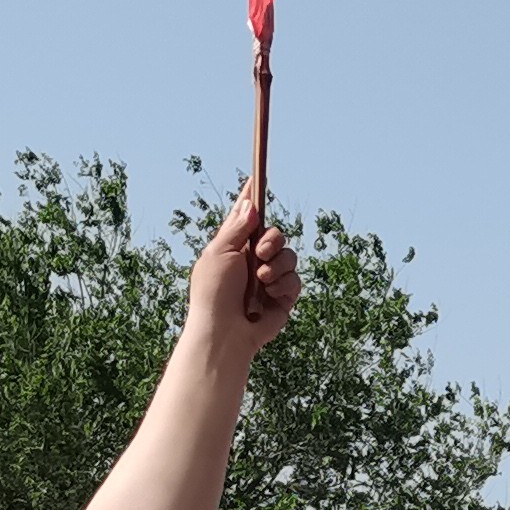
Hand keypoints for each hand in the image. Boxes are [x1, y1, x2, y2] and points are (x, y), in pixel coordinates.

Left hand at [183, 179, 301, 368]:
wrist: (225, 332)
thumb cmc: (214, 294)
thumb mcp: (219, 253)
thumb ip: (236, 228)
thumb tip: (250, 205)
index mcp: (233, 247)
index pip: (246, 218)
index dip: (252, 199)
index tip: (256, 177)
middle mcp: (252, 261)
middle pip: (275, 234)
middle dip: (272, 240)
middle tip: (260, 252)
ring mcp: (269, 279)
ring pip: (289, 256)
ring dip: (277, 265)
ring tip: (262, 280)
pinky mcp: (283, 298)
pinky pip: (295, 280)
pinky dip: (284, 285)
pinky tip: (270, 296)